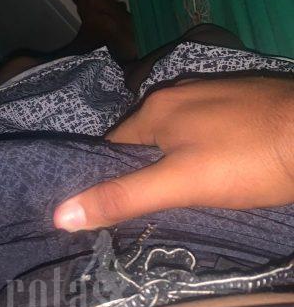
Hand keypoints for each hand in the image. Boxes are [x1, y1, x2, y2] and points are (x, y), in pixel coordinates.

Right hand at [54, 76, 293, 230]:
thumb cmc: (248, 161)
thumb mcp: (179, 185)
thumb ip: (122, 198)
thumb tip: (58, 214)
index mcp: (155, 108)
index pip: (110, 148)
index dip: (107, 181)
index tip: (111, 212)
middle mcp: (179, 92)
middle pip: (143, 140)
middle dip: (140, 171)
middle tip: (147, 211)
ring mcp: (214, 93)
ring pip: (175, 134)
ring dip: (171, 161)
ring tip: (179, 195)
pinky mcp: (243, 101)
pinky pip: (204, 129)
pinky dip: (199, 150)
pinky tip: (214, 169)